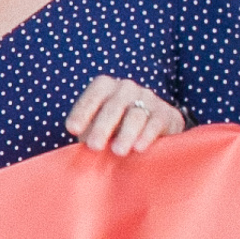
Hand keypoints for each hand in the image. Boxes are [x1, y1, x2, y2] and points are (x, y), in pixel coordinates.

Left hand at [69, 75, 186, 154]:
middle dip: (102, 127)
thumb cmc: (110, 131)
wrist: (149, 133)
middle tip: (94, 147)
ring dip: (126, 134)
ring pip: (136, 115)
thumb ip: (86, 133)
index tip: (72, 130)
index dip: (82, 112)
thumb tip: (73, 151)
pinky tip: (139, 148)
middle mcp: (126, 88)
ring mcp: (149, 98)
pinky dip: (147, 135)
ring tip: (118, 152)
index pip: (93, 95)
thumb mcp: (94, 129)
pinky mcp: (167, 113)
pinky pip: (156, 122)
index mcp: (104, 87)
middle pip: (114, 106)